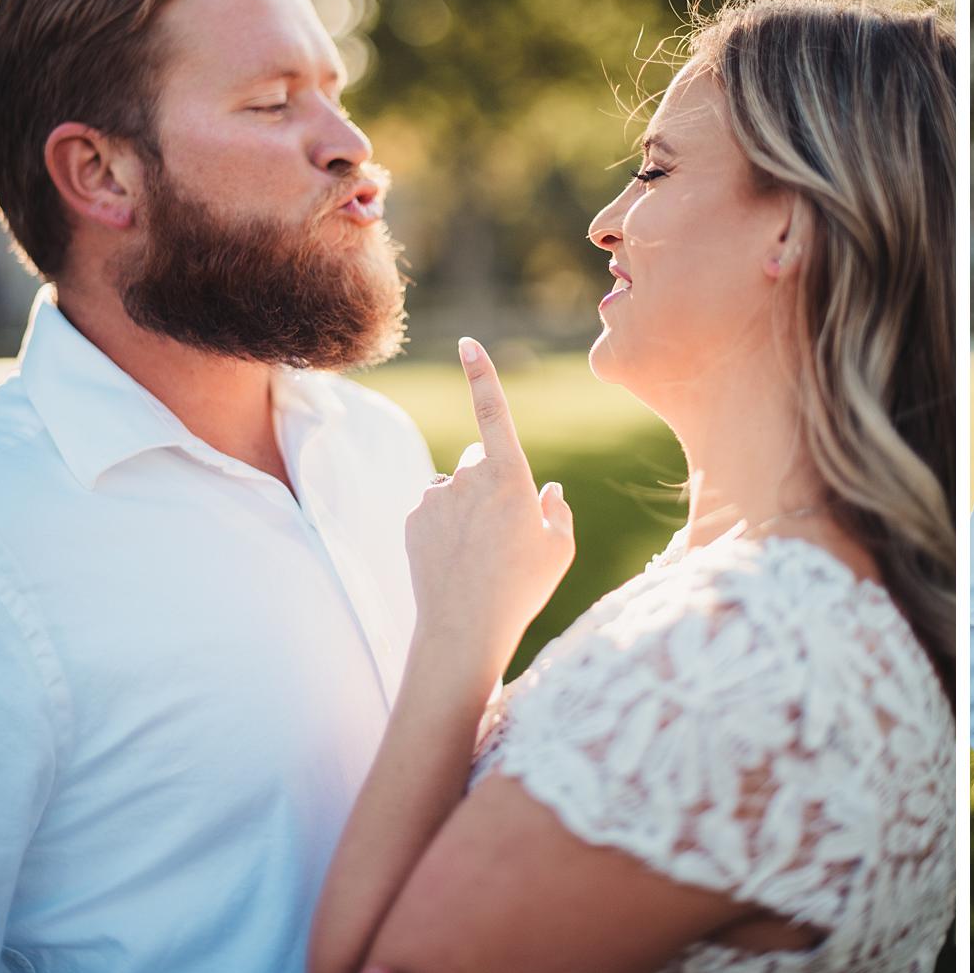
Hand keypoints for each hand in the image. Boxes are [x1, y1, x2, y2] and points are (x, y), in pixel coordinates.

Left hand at [406, 339, 575, 678]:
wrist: (463, 629)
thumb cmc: (522, 589)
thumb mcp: (559, 549)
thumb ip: (557, 512)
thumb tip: (548, 491)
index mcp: (510, 476)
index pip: (494, 412)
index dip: (482, 375)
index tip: (467, 344)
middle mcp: (468, 476)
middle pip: (481, 458)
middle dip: (490, 476)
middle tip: (505, 528)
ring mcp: (435, 495)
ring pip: (456, 484)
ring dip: (466, 504)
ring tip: (479, 552)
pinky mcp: (413, 516)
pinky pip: (434, 507)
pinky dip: (444, 523)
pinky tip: (455, 557)